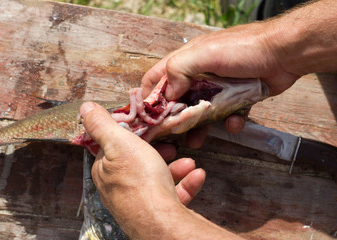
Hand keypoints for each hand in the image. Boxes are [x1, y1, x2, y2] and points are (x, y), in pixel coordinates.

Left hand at [80, 102, 242, 238]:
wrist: (162, 223)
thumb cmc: (140, 182)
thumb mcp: (119, 143)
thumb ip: (102, 125)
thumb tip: (86, 108)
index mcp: (106, 170)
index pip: (114, 147)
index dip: (132, 136)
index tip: (147, 129)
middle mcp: (119, 188)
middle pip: (139, 163)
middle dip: (159, 151)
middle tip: (170, 146)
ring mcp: (138, 202)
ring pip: (157, 178)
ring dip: (176, 167)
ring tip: (188, 162)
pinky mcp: (157, 213)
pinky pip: (171, 194)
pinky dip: (185, 184)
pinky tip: (196, 176)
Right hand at [141, 22, 299, 146]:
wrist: (284, 54)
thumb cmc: (243, 49)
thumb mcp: (205, 54)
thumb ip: (180, 70)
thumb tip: (168, 94)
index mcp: (187, 60)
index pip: (157, 77)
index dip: (148, 96)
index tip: (146, 117)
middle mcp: (199, 74)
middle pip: (177, 99)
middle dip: (173, 118)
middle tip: (171, 135)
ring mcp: (218, 86)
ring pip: (200, 111)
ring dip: (197, 126)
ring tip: (195, 141)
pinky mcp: (236, 97)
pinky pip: (227, 113)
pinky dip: (229, 121)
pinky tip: (234, 123)